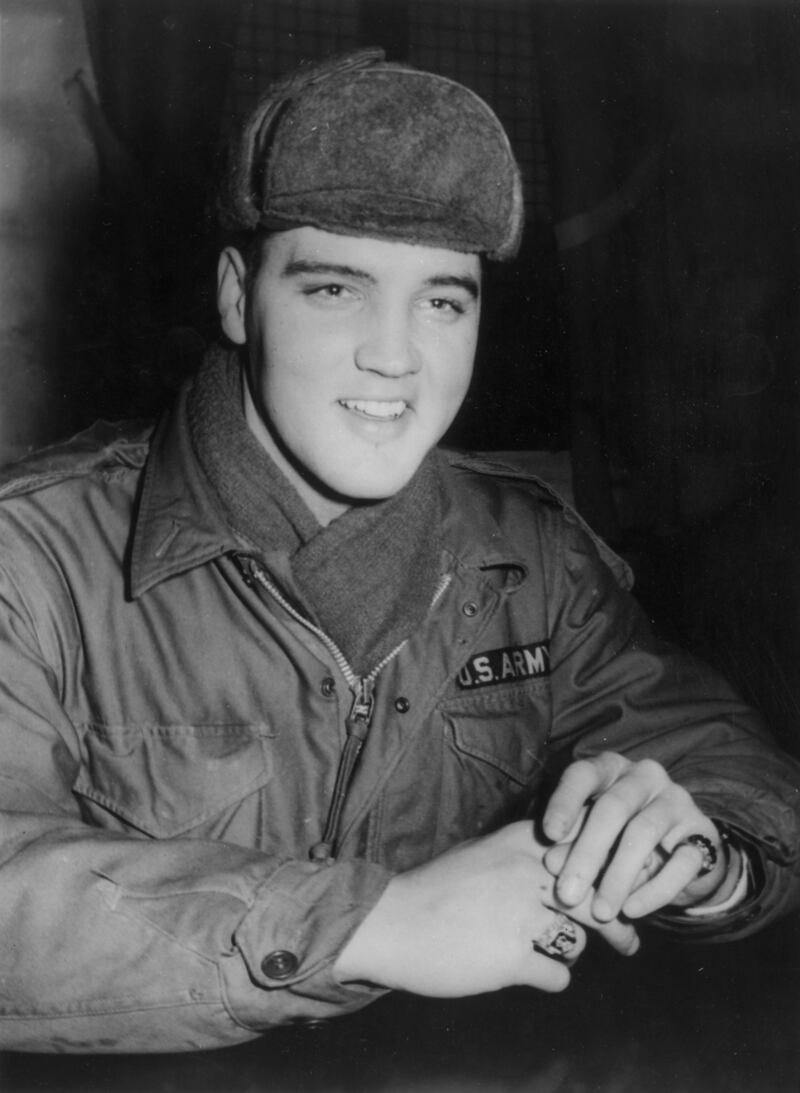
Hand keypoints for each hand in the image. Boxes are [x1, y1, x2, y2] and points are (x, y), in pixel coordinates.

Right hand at [334, 821, 638, 997]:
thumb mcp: (482, 852)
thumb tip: (564, 855)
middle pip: (599, 895)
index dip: (612, 869)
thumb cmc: (434, 887)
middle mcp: (528, 873)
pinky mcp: (512, 958)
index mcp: (522, 843)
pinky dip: (551, 978)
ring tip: (567, 954)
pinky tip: (538, 975)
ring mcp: (521, 916)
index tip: (624, 885)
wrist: (390, 921)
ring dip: (575, 949)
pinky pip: (558, 975)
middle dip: (619, 921)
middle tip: (629, 938)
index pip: (590, 848)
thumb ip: (523, 852)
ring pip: (581, 938)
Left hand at [542, 752, 726, 920]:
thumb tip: (552, 864)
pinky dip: (654, 891)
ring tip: (600, 912)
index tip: (548, 835)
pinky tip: (632, 911)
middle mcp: (644, 776)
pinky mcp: (703, 832)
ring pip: (644, 832)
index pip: (583, 775)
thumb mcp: (594, 839)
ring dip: (618, 876)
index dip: (564, 802)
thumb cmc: (620, 840)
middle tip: (567, 894)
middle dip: (586, 853)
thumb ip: (573, 845)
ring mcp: (677, 800)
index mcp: (611, 768)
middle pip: (612, 808)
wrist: (682, 855)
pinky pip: (680, 862)